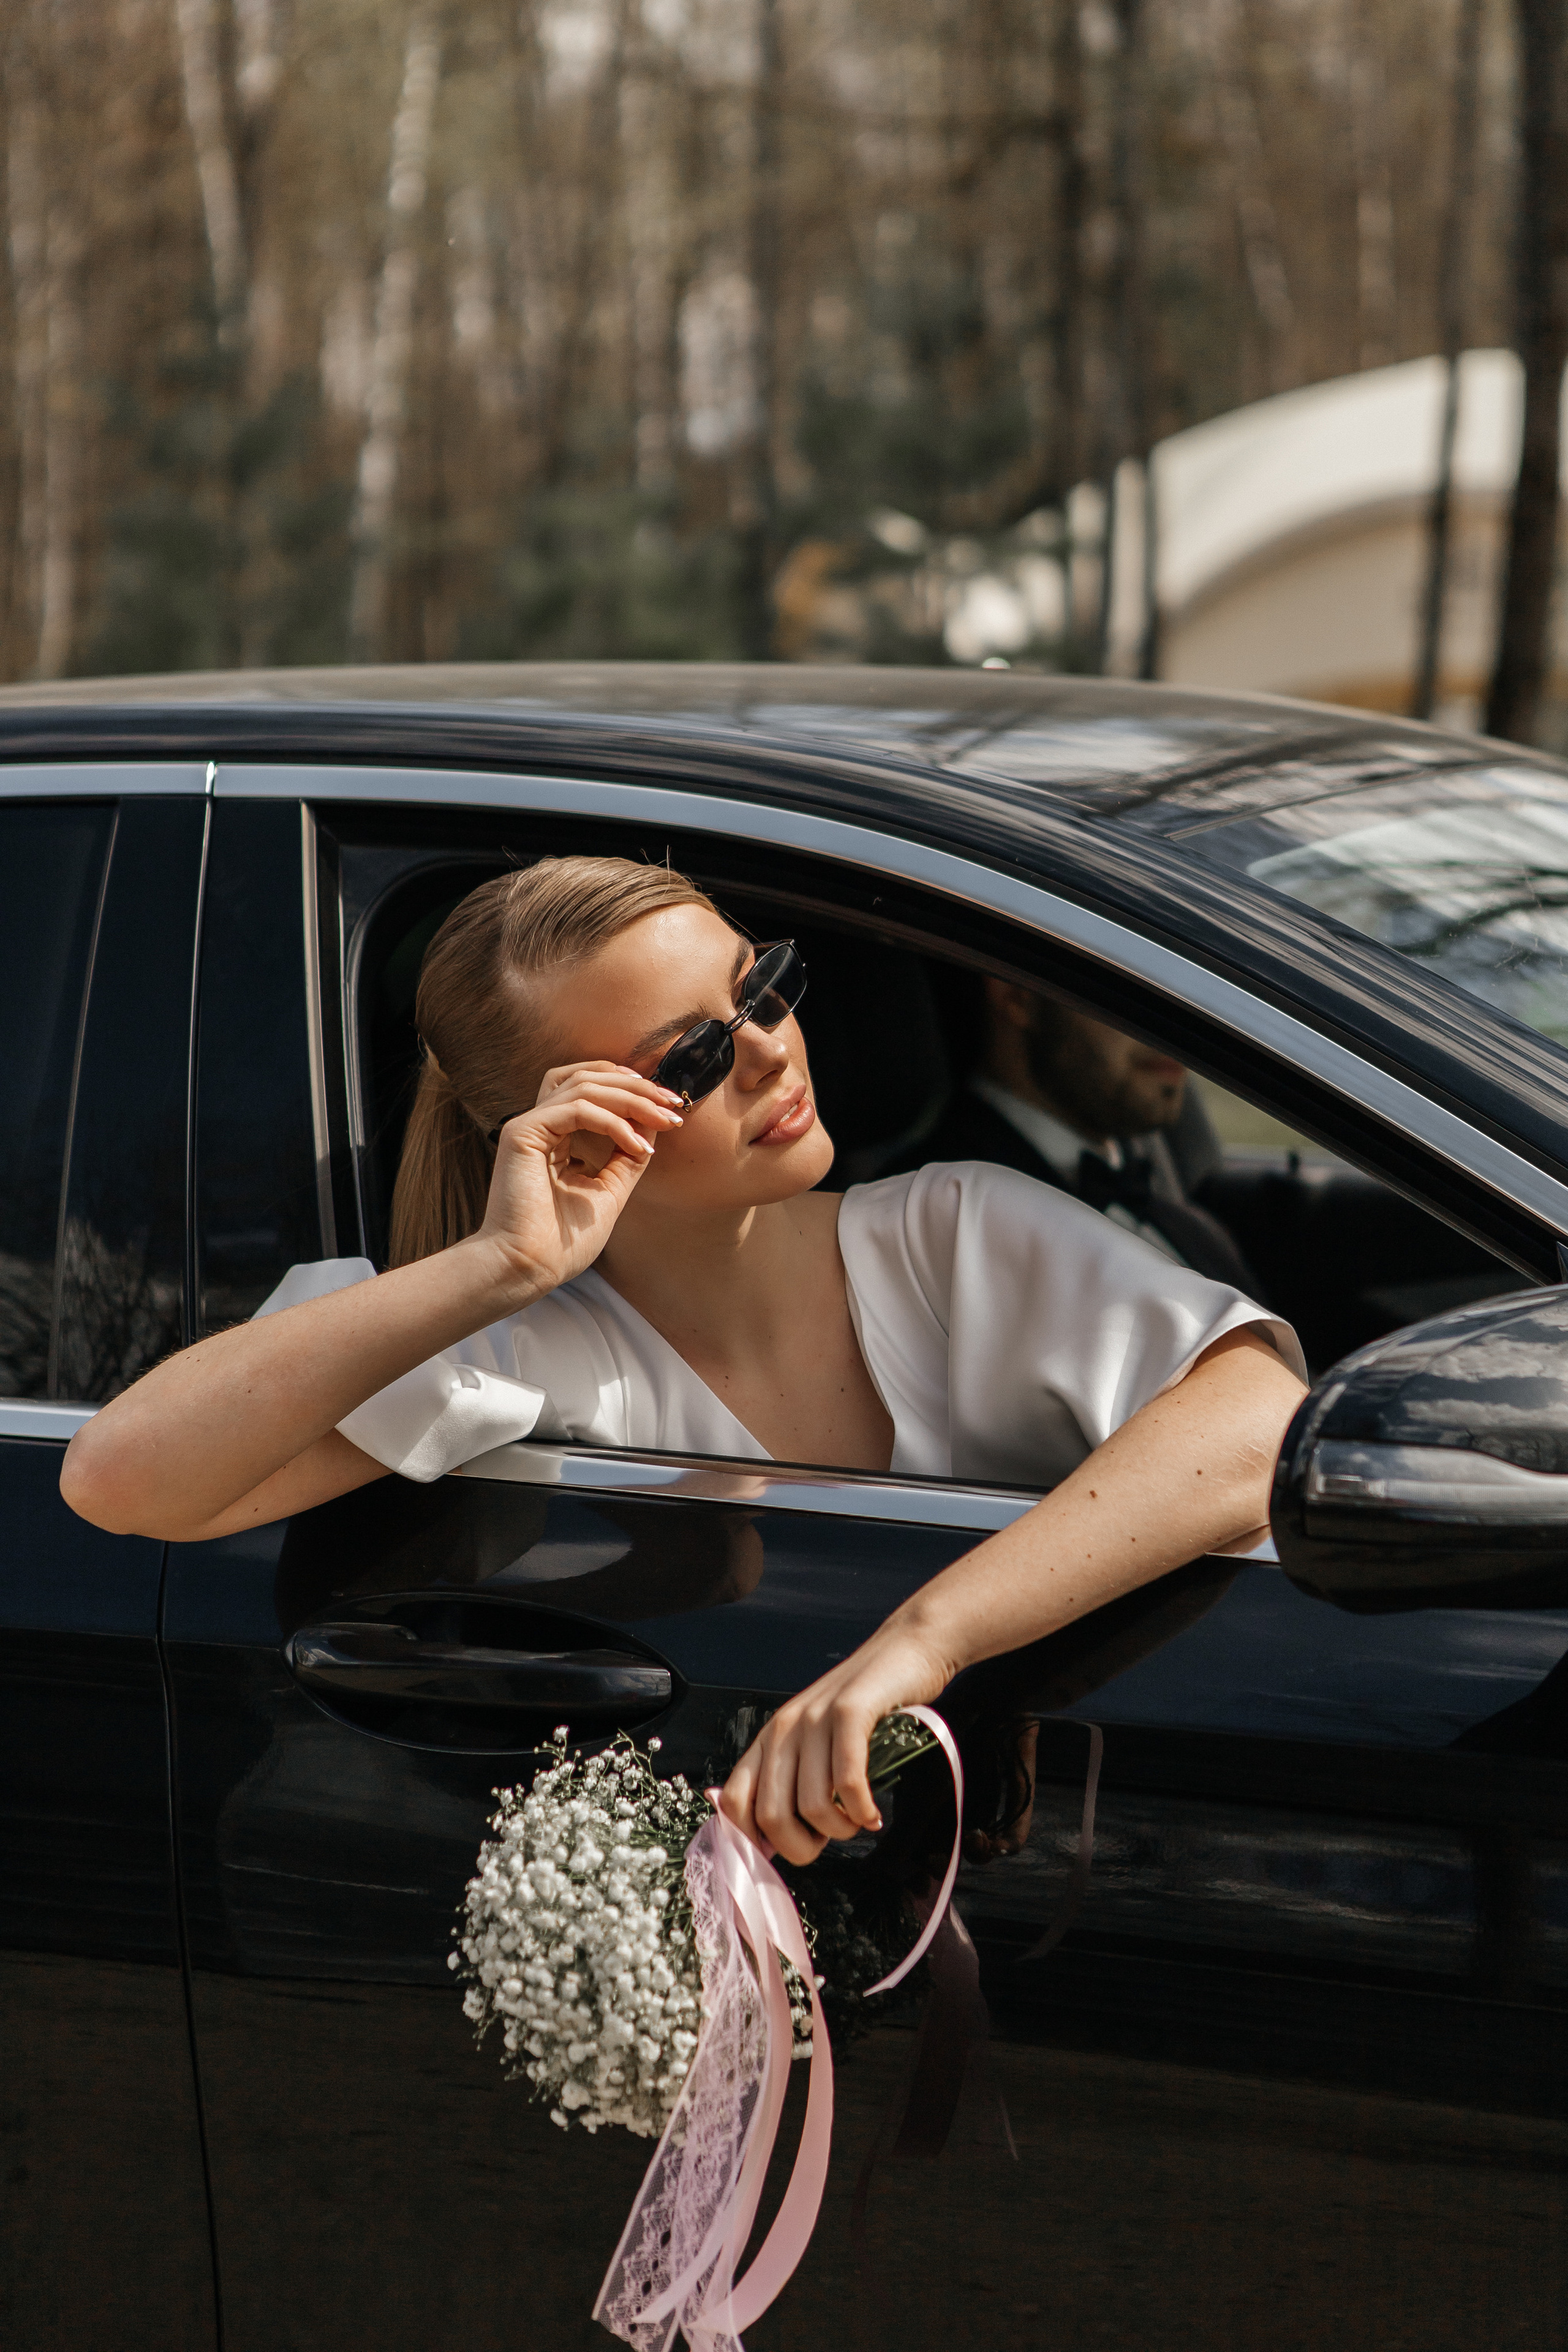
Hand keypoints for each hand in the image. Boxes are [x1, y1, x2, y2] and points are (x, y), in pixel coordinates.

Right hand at [474, 1061, 683, 1300]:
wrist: (526, 1269)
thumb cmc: (561, 1242)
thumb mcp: (608, 1190)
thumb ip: (626, 1156)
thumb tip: (654, 1124)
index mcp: (555, 1136)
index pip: (593, 1090)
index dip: (634, 1091)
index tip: (672, 1110)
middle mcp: (540, 1124)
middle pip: (590, 1077)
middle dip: (638, 1088)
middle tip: (673, 1105)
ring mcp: (529, 1125)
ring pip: (585, 1085)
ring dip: (631, 1099)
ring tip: (662, 1120)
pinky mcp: (522, 1133)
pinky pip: (577, 1110)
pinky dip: (613, 1123)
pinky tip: (636, 1144)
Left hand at [717, 1622, 951, 1865]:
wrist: (907, 1650)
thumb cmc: (866, 1707)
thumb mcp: (818, 1740)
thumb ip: (793, 1780)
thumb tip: (770, 1842)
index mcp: (770, 1738)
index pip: (734, 1802)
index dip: (756, 1840)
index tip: (790, 1848)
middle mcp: (784, 1727)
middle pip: (771, 1816)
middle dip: (803, 1847)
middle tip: (830, 1839)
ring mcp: (815, 1718)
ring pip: (811, 1806)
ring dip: (839, 1830)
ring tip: (857, 1821)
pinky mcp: (851, 1712)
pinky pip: (847, 1783)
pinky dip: (861, 1811)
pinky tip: (872, 1814)